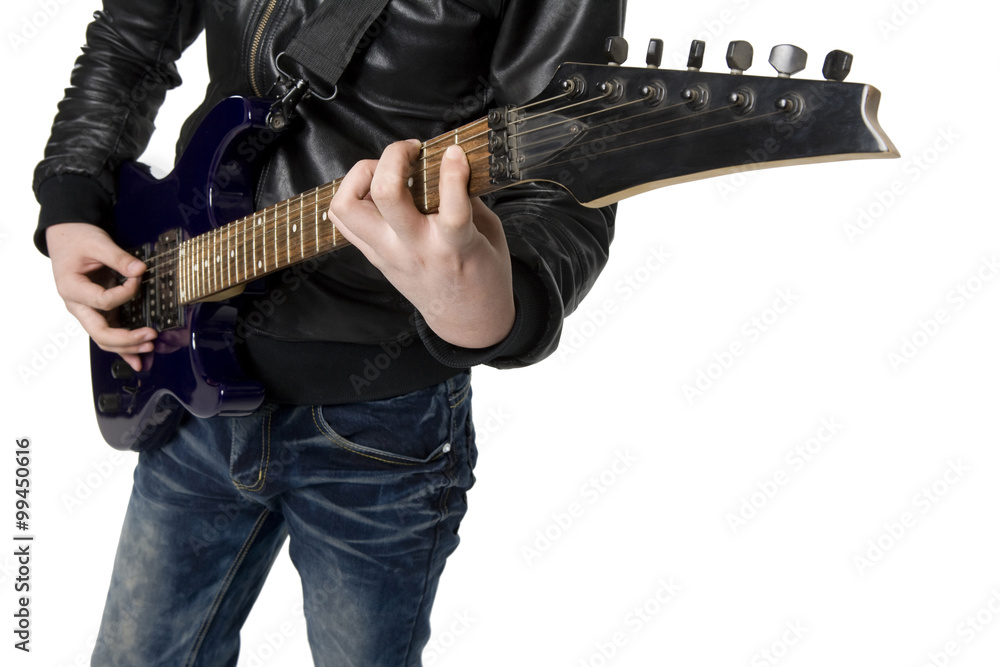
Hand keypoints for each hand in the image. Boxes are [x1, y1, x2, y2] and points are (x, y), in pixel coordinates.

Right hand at [46, 223, 156, 370]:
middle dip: (126, 339)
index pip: (102, 301)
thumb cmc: (77, 240)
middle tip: (151, 336)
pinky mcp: (98, 311)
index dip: (125, 294)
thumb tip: (140, 270)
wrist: (66, 237)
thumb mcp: (97, 242)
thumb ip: (119, 257)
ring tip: (150, 348)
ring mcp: (87, 311)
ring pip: (105, 339)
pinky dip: (124, 348)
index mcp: (71, 288)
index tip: (138, 278)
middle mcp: (78, 305)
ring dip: (127, 347)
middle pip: (100, 333)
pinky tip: (138, 359)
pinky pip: (110, 333)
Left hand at [329, 140, 514, 347]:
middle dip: (394, 156)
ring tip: (386, 171)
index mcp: (454, 247)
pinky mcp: (375, 257)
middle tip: (412, 150)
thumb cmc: (483, 275)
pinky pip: (344, 221)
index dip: (453, 169)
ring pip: (347, 206)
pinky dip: (353, 196)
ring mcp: (389, 254)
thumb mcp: (490, 235)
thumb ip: (469, 198)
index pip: (451, 205)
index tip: (455, 152)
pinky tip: (375, 191)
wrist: (467, 321)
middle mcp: (416, 249)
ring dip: (362, 176)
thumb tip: (450, 162)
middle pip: (385, 193)